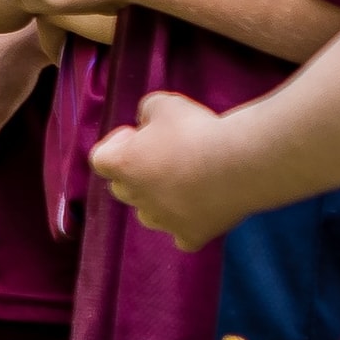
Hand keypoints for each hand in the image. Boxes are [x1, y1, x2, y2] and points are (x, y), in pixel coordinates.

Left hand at [91, 91, 254, 251]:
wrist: (239, 164)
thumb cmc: (197, 131)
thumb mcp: (165, 103)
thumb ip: (147, 111)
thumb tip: (146, 121)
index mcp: (123, 165)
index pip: (100, 158)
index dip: (116, 144)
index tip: (137, 134)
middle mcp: (137, 198)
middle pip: (121, 188)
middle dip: (134, 171)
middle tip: (162, 154)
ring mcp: (163, 220)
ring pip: (147, 215)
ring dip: (156, 200)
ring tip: (182, 181)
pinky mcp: (191, 235)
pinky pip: (181, 235)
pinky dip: (187, 224)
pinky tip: (201, 209)